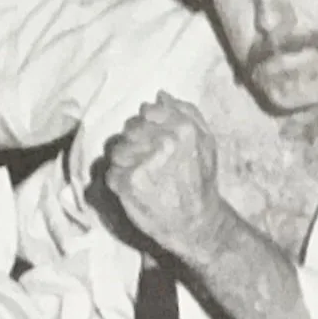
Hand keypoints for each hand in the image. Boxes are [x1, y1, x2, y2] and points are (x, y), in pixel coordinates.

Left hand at [100, 93, 221, 262]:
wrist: (195, 223)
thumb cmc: (201, 182)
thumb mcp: (206, 141)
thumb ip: (186, 113)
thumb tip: (160, 95)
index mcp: (183, 128)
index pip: (146, 111)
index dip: (146, 125)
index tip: (153, 141)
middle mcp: (163, 142)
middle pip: (129, 129)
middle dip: (134, 142)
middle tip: (147, 162)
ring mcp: (143, 162)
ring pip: (117, 149)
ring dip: (124, 161)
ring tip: (142, 176)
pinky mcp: (127, 183)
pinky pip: (111, 172)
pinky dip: (119, 181)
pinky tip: (136, 190)